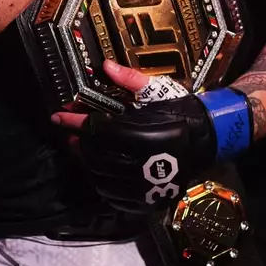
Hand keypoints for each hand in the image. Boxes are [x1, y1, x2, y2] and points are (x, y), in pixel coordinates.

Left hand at [51, 60, 215, 213]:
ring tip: (83, 150)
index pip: (96, 130)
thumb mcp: (156, 90)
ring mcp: (144, 185)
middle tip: (71, 134)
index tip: (58, 116)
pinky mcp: (147, 199)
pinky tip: (100, 170)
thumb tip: (106, 66)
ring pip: (100, 177)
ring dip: (87, 163)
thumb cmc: (179, 111)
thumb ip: (129, 79)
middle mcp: (140, 163)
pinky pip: (114, 196)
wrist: (207, 137)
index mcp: (139, 134)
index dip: (74, 122)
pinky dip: (102, 183)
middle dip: (79, 142)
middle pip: (94, 155)